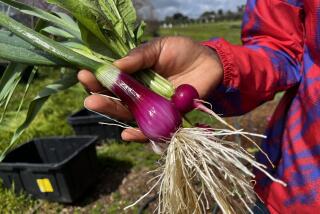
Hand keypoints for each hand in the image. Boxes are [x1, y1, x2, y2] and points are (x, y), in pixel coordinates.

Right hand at [78, 36, 222, 141]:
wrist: (211, 62)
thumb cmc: (182, 51)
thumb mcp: (158, 47)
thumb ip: (139, 56)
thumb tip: (115, 65)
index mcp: (135, 75)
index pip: (112, 81)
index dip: (98, 79)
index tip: (85, 75)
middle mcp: (140, 93)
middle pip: (117, 101)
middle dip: (101, 100)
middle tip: (89, 99)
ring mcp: (152, 107)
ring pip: (130, 115)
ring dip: (113, 114)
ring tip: (97, 107)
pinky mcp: (168, 118)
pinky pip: (152, 129)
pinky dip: (140, 134)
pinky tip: (126, 133)